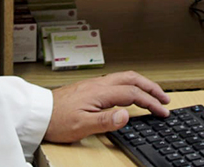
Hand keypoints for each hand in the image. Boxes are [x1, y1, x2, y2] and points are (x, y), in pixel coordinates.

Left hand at [44, 70, 170, 142]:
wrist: (38, 113)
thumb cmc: (57, 120)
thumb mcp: (82, 126)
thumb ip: (106, 121)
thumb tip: (127, 115)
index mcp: (100, 92)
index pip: (133, 94)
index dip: (151, 102)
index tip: (162, 111)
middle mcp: (99, 84)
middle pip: (132, 79)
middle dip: (152, 87)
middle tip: (165, 98)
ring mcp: (94, 84)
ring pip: (125, 77)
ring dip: (142, 84)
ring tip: (153, 94)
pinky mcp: (89, 87)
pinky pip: (116, 81)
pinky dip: (131, 85)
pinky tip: (130, 93)